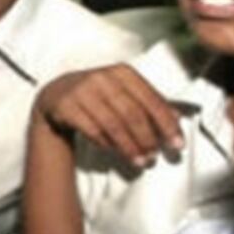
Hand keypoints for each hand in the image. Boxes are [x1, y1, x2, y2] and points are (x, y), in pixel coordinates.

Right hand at [35, 64, 181, 165]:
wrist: (56, 95)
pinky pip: (91, 130)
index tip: (177, 144)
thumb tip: (177, 118)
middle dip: (147, 139)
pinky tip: (112, 151)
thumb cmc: (98, 96)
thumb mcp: (124, 94)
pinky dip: (105, 143)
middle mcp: (103, 78)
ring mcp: (82, 90)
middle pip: (132, 113)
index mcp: (123, 73)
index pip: (151, 100)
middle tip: (153, 157)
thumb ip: (149, 104)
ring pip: (113, 124)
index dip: (166, 124)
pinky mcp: (66, 105)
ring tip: (139, 161)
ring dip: (128, 146)